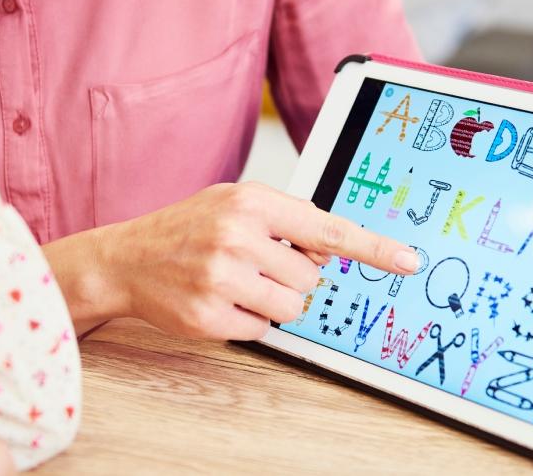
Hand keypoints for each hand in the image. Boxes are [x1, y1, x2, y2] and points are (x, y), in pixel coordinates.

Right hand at [66, 182, 419, 339]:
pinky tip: (220, 299)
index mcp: (252, 202)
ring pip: (292, 307)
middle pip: (311, 277)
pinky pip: (261, 329)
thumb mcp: (234, 203)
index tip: (407, 260)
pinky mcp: (209, 316)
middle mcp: (238, 236)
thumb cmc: (187, 229)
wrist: (126, 258)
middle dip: (292, 277)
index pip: (327, 227)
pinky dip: (248, 320)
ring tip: (239, 283)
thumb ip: (285, 221)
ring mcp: (222, 278)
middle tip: (256, 266)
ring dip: (274, 302)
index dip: (373, 247)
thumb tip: (330, 250)